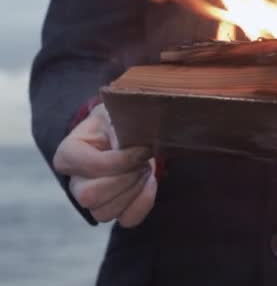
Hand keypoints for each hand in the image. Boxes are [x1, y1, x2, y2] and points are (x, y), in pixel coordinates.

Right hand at [53, 104, 156, 227]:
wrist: (129, 134)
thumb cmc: (118, 123)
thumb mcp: (115, 115)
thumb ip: (118, 127)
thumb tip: (126, 146)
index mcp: (68, 154)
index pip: (92, 166)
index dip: (121, 161)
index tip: (141, 149)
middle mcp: (75, 182)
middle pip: (90, 196)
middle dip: (125, 179)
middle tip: (142, 162)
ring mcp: (92, 201)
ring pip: (106, 213)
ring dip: (134, 191)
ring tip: (145, 170)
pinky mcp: (113, 210)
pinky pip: (127, 220)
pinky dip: (143, 203)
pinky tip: (149, 184)